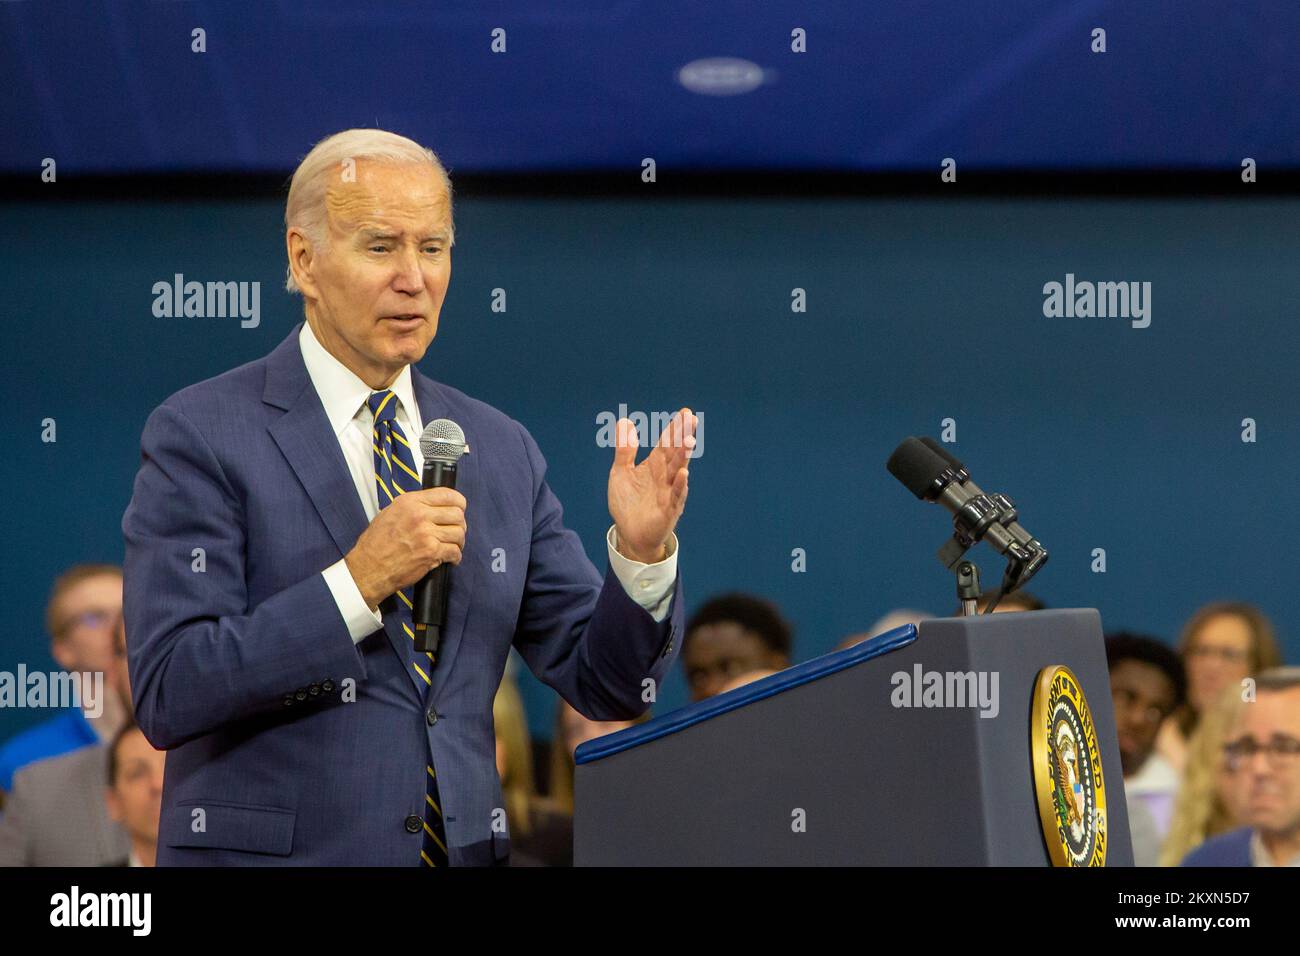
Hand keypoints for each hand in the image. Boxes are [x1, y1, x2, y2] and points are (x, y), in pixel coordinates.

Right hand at [344, 488, 466, 609]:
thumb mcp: (390, 513)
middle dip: (460, 524)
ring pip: (458, 533)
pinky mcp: (431, 552)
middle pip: (457, 514)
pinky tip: (450, 558)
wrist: (369, 567)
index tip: (459, 508)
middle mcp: (419, 515)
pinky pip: (455, 551)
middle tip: (455, 531)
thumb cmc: (376, 543)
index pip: (447, 494)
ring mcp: (426, 534)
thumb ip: (412, 506)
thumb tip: (433, 505)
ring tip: (453, 546)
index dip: (458, 502)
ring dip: (459, 541)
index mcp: (410, 502)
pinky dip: (456, 556)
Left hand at [608, 407, 696, 562]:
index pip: (667, 443)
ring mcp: (669, 492)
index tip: (686, 412)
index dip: (675, 428)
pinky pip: (676, 496)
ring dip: (683, 457)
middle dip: (683, 437)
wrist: (629, 532)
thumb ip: (625, 450)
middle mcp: (665, 476)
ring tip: (688, 441)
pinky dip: (680, 485)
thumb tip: (626, 421)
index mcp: (655, 465)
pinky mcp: (668, 510)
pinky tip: (683, 473)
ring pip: (678, 471)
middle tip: (691, 419)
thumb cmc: (628, 502)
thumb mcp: (620, 472)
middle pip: (676, 453)